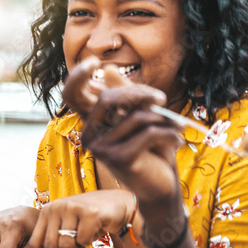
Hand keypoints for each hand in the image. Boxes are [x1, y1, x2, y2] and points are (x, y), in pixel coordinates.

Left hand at [30, 190, 134, 247]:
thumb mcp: (69, 231)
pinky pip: (83, 241)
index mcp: (48, 211)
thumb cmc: (92, 221)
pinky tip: (94, 234)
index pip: (36, 241)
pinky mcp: (90, 213)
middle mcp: (57, 207)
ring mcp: (73, 208)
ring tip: (83, 246)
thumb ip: (57, 245)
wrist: (119, 205)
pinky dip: (88, 244)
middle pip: (49, 246)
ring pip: (65, 245)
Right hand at [66, 58, 183, 205]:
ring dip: (164, 120)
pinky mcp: (118, 159)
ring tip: (176, 129)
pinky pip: (149, 133)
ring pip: (137, 117)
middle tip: (161, 98)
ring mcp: (101, 148)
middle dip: (140, 93)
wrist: (158, 184)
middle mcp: (90, 134)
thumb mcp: (139, 116)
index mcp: (92, 122)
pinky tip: (177, 143)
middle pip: (108, 97)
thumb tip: (107, 70)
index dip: (77, 77)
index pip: (71, 96)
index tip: (94, 62)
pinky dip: (170, 135)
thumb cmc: (150, 148)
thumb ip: (125, 95)